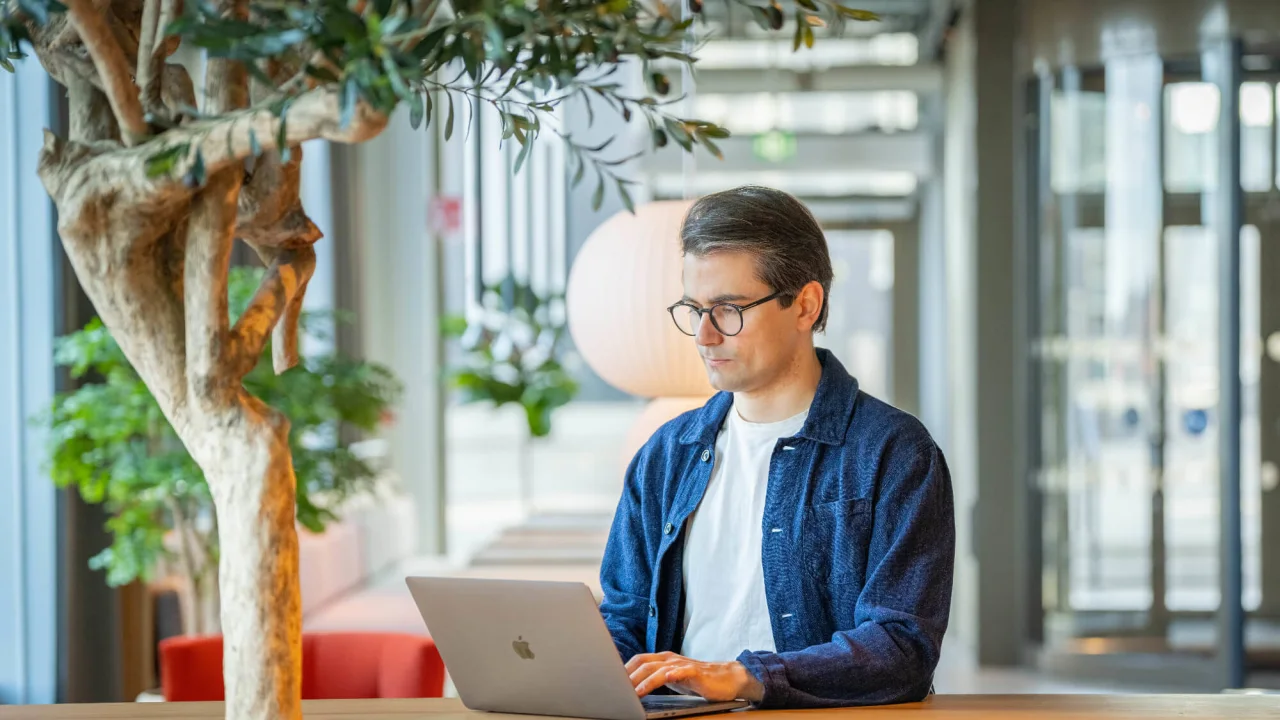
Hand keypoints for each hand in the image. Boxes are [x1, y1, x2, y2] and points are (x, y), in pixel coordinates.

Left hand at [625, 652, 763, 703]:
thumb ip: (655, 679)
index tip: (611, 680)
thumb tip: (632, 688)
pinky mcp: (695, 671)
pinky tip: (666, 679)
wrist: (727, 678)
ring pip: (658, 669)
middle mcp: (670, 659)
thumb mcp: (672, 679)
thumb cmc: (697, 680)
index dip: (624, 669)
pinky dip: (671, 675)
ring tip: (633, 692)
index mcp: (663, 660)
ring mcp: (682, 664)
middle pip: (644, 664)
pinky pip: (680, 672)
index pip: (638, 661)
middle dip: (628, 676)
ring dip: (644, 680)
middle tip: (616, 689)